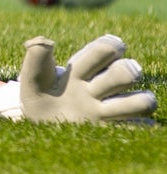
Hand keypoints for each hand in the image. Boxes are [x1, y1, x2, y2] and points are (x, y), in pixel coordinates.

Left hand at [17, 34, 156, 124]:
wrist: (38, 124)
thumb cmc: (38, 94)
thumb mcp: (31, 76)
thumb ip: (35, 58)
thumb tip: (45, 41)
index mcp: (81, 69)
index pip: (103, 50)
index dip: (111, 45)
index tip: (116, 47)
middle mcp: (98, 88)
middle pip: (124, 73)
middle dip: (127, 71)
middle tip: (124, 75)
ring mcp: (106, 110)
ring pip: (139, 102)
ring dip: (141, 100)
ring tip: (130, 104)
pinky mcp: (110, 131)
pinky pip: (137, 130)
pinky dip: (141, 128)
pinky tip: (131, 127)